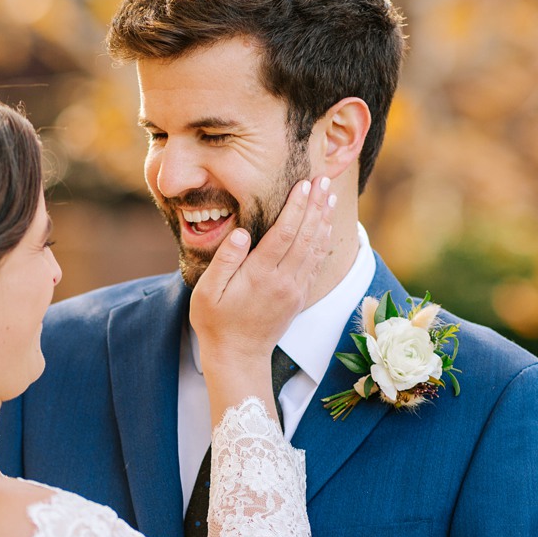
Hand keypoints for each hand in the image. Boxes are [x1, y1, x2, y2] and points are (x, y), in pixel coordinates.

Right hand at [189, 177, 334, 383]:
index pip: (283, 234)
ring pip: (315, 249)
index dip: (295, 207)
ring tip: (329, 195)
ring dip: (323, 220)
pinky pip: (316, 264)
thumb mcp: (207, 291)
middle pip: (305, 236)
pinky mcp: (300, 297)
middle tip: (324, 179)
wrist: (238, 357)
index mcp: (259, 275)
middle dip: (315, 205)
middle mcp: (283, 281)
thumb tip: (241, 233)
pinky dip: (323, 241)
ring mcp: (294, 290)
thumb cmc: (215, 322)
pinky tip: (325, 226)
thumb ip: (225, 260)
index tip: (304, 184)